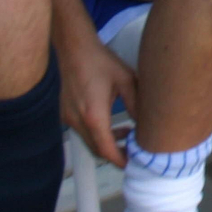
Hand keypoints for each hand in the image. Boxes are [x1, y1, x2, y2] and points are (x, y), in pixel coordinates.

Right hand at [58, 32, 135, 167]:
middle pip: (96, 149)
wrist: (73, 48)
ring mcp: (68, 117)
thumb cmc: (98, 60)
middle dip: (114, 153)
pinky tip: (109, 121)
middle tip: (133, 150)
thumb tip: (146, 121)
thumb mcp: (126, 80)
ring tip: (126, 132)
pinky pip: (81, 130)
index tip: (132, 164)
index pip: (106, 149)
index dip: (120, 160)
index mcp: (94, 115)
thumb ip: (137, 103)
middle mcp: (77, 120)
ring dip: (105, 141)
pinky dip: (95, 132)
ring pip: (88, 140)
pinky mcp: (64, 111)